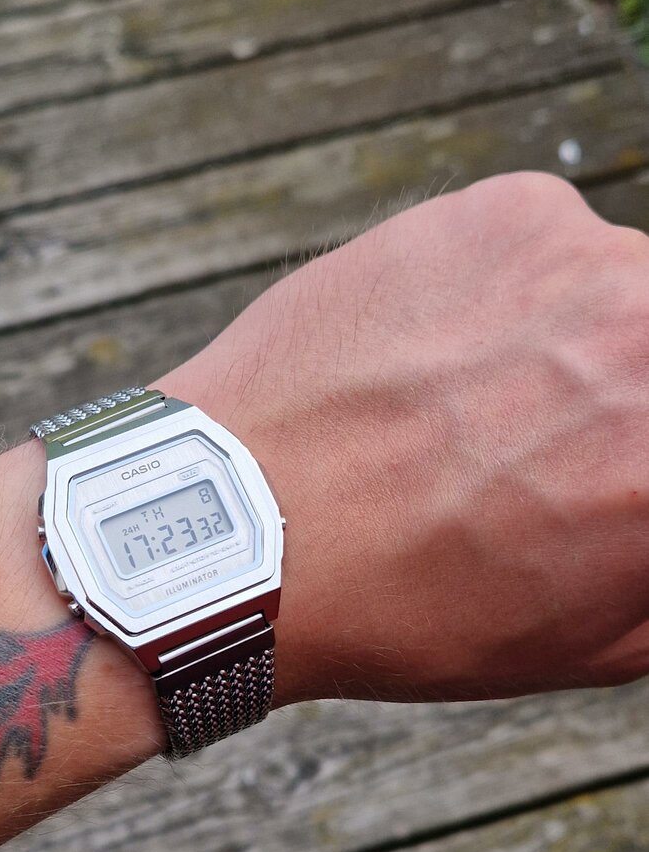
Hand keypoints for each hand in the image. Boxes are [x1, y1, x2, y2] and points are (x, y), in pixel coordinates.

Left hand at [158, 174, 648, 703]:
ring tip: (493, 409)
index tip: (613, 466)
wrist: (242, 525)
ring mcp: (601, 268)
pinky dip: (526, 290)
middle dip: (627, 400)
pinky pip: (563, 242)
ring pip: (638, 291)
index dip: (636, 464)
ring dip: (599, 338)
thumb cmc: (415, 610)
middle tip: (558, 439)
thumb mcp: (600, 642)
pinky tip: (448, 355)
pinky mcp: (520, 209)